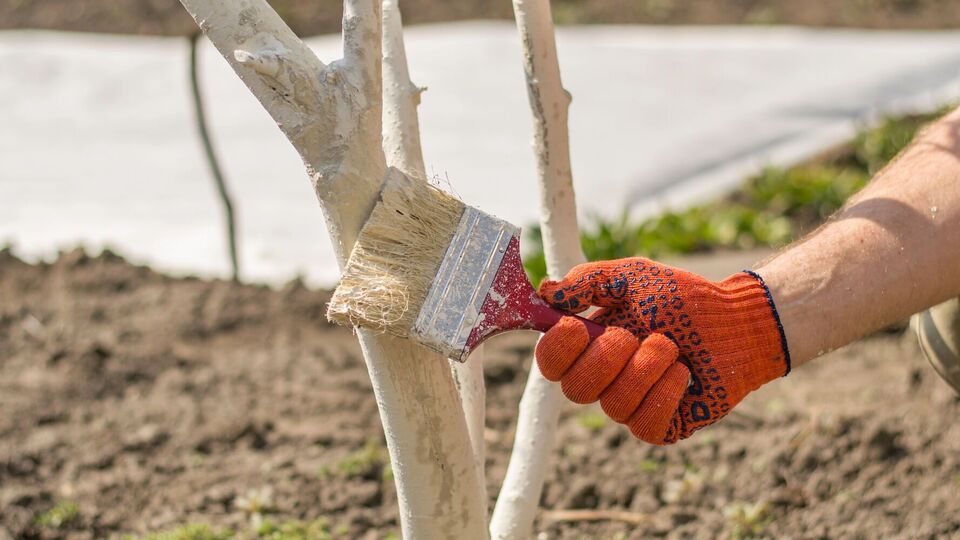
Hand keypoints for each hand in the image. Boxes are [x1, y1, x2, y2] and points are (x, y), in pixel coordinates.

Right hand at [535, 258, 789, 444]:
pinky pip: (644, 424)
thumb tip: (546, 291)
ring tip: (669, 346)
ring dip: (646, 368)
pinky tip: (683, 374)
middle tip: (633, 334)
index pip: (550, 362)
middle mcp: (603, 380)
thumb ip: (588, 280)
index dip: (556, 349)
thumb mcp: (631, 277)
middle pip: (574, 389)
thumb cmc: (681, 298)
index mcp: (589, 345)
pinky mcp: (659, 425)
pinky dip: (665, 393)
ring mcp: (630, 405)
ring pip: (613, 406)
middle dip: (606, 357)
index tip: (577, 325)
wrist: (735, 322)